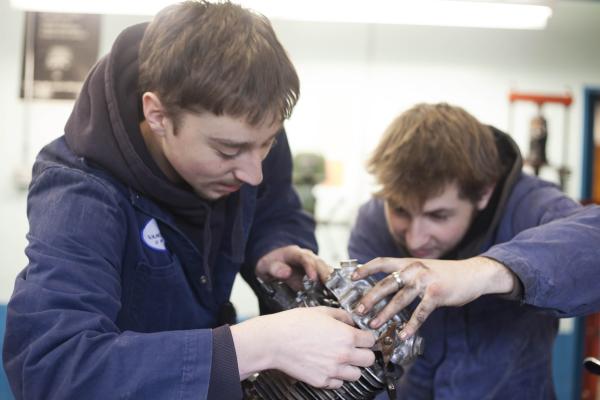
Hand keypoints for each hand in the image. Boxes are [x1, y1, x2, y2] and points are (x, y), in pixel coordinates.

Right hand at [231, 306, 375, 388]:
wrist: (274, 340)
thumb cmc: (294, 324)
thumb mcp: (321, 311)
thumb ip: (341, 315)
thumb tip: (351, 320)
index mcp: (345, 336)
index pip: (371, 340)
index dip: (367, 337)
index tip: (363, 337)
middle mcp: (343, 355)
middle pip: (370, 360)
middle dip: (364, 353)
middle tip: (355, 348)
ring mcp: (333, 370)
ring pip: (357, 375)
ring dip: (352, 367)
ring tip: (341, 359)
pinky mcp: (321, 381)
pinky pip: (338, 384)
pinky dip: (336, 377)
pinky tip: (329, 367)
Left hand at [256, 245, 331, 289]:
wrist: (273, 265)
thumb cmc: (270, 265)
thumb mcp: (267, 266)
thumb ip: (275, 269)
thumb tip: (286, 272)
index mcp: (294, 253)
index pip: (305, 258)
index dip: (310, 267)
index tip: (313, 278)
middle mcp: (307, 257)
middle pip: (319, 263)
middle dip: (325, 274)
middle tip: (330, 287)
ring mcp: (314, 265)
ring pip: (326, 270)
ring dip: (331, 280)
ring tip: (335, 292)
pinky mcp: (317, 274)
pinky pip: (326, 278)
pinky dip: (330, 285)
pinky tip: (333, 295)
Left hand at [352, 256, 514, 339]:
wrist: (473, 273)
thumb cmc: (444, 274)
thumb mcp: (422, 268)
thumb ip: (405, 274)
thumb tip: (385, 287)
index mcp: (408, 262)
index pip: (382, 262)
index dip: (366, 269)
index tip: (352, 277)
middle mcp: (414, 269)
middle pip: (386, 283)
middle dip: (370, 297)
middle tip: (358, 310)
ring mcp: (425, 281)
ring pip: (400, 298)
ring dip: (386, 313)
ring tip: (374, 324)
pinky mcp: (437, 293)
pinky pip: (420, 312)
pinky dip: (411, 325)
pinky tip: (403, 334)